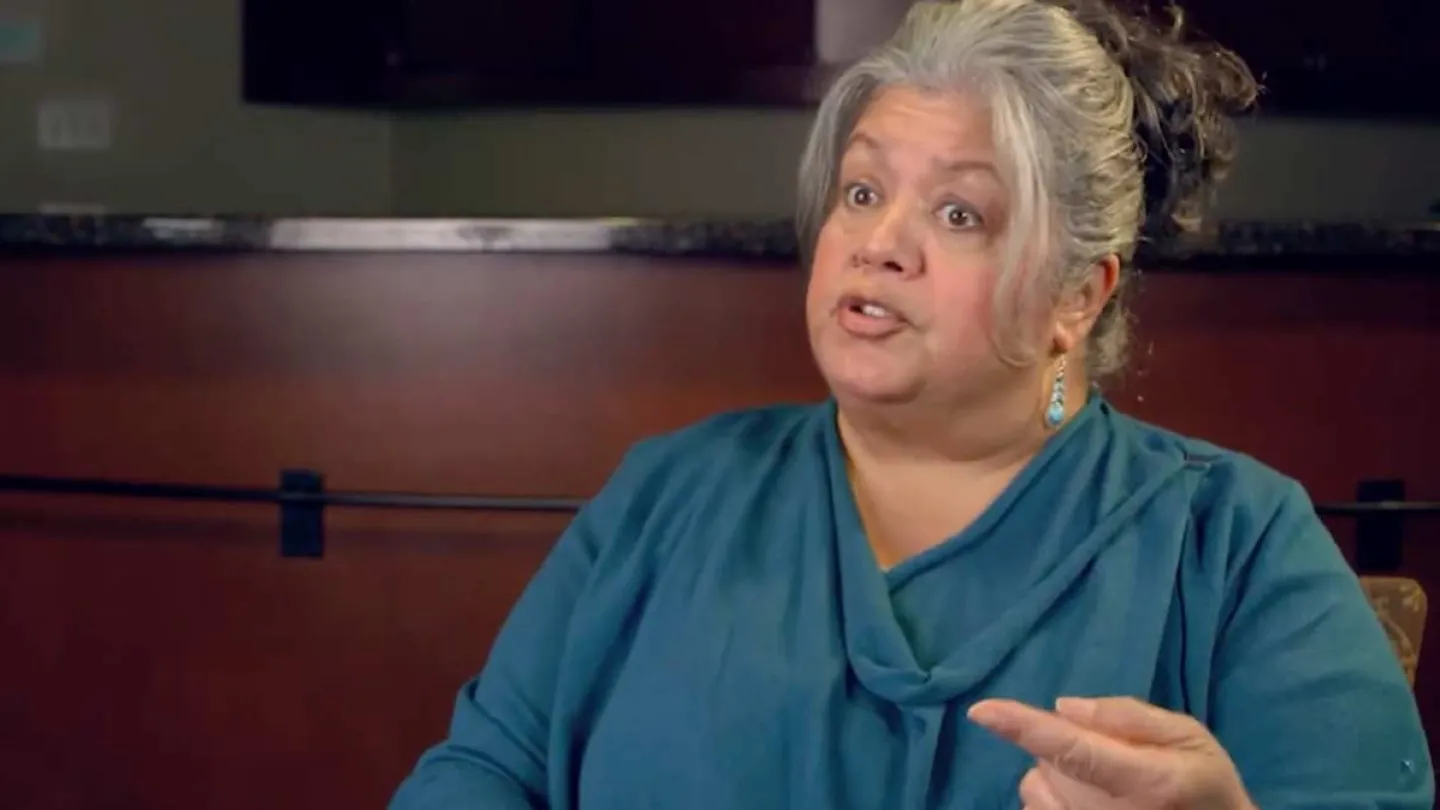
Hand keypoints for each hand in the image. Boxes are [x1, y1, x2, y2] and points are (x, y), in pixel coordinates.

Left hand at [967, 696, 1255, 809]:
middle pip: (1049, 762)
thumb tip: (1064, 708)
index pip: (1074, 750)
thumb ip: (1130, 717)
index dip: (1024, 728)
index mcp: (1146, 781)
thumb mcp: (1190, 739)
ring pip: (1035, 787)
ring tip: (1102, 788)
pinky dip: (1052, 801)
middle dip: (1066, 748)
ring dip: (1055, 778)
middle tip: (1113, 759)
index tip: (982, 711)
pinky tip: (1088, 806)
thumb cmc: (1205, 789)